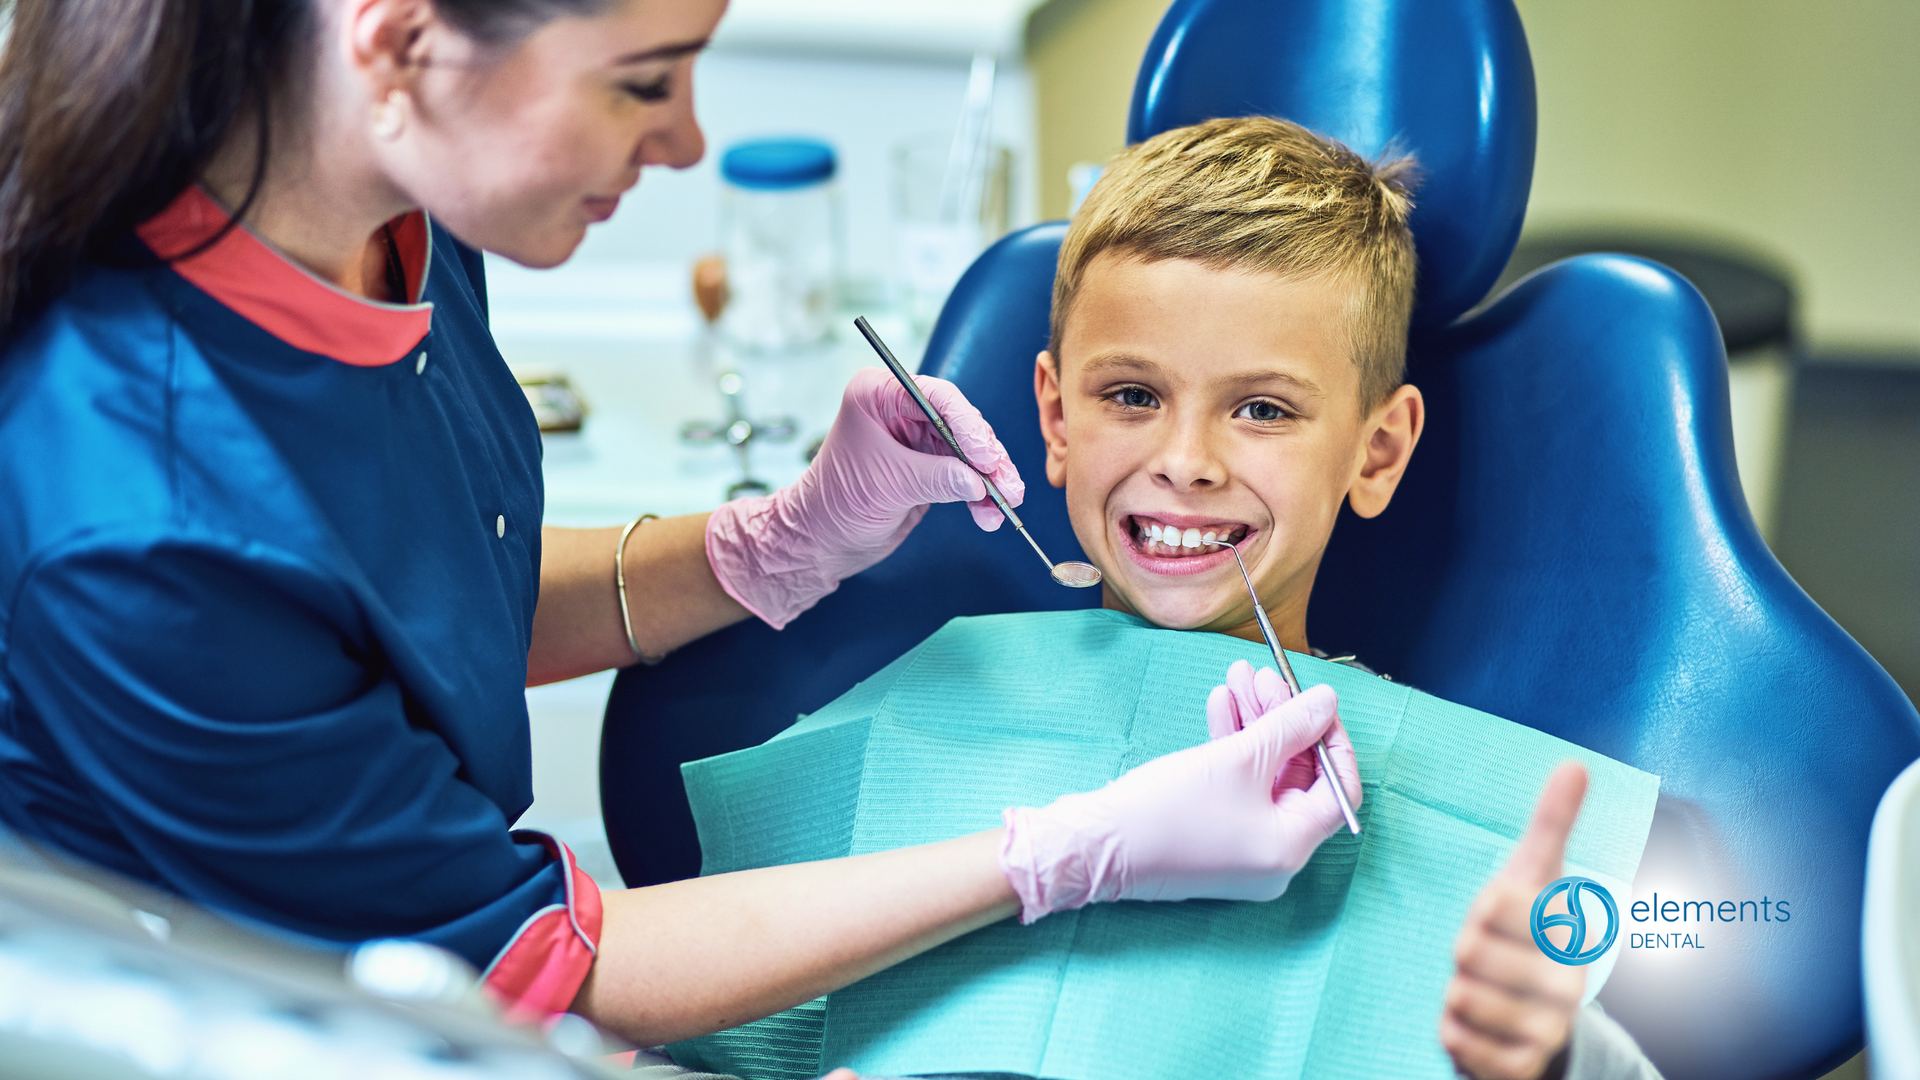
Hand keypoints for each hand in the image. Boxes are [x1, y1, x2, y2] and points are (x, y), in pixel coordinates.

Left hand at [705, 367, 1022, 628]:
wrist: (822, 542)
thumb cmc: (837, 503)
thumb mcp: (891, 485)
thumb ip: (939, 478)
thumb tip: (980, 481)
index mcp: (879, 393)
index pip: (938, 398)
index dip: (969, 426)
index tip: (987, 456)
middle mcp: (900, 409)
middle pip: (960, 423)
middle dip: (987, 457)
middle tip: (1006, 484)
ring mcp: (916, 438)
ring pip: (969, 452)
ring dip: (990, 479)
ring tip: (1005, 504)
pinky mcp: (927, 466)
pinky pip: (964, 474)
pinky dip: (979, 494)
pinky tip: (988, 515)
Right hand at [999, 678, 1360, 922]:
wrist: (1096, 845)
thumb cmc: (1170, 809)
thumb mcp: (1238, 758)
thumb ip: (1290, 725)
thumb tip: (1328, 701)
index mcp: (1293, 847)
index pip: (1338, 789)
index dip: (1330, 738)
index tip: (1314, 699)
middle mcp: (1275, 856)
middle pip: (1296, 776)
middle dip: (1280, 719)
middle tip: (1261, 674)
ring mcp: (1242, 850)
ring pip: (1262, 776)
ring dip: (1251, 725)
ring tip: (1235, 676)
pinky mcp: (1212, 838)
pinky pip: (1237, 789)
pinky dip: (1231, 749)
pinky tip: (1219, 705)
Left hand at [1440, 762, 1589, 1079]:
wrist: (1542, 1023)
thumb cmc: (1527, 935)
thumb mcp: (1537, 877)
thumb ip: (1553, 822)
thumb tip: (1575, 765)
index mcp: (1569, 932)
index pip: (1496, 902)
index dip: (1482, 908)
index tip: (1497, 916)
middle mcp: (1567, 983)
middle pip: (1469, 950)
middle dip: (1464, 955)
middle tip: (1485, 962)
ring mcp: (1548, 1028)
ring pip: (1459, 995)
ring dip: (1456, 993)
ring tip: (1482, 992)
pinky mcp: (1521, 1067)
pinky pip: (1457, 1041)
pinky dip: (1454, 1033)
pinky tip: (1477, 1028)